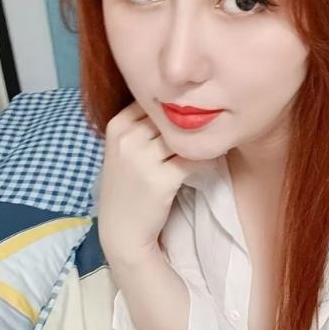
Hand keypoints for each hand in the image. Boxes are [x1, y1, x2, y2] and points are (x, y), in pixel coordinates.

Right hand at [97, 99, 215, 264]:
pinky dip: (206, 161)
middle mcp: (127, 137)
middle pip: (170, 116)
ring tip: (211, 145)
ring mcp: (142, 158)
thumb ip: (143, 125)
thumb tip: (180, 100)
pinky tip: (209, 164)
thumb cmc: (128, 186)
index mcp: (117, 125)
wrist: (122, 229)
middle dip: (190, 122)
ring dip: (201, 140)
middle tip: (210, 127)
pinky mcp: (160, 179)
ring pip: (184, 136)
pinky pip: (193, 160)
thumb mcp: (125, 149)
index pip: (154, 100)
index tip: (188, 116)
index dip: (174, 108)